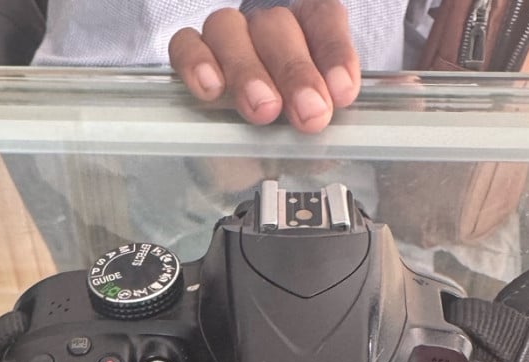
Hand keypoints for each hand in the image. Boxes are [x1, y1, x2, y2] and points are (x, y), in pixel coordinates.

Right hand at [168, 1, 360, 133]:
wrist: (239, 175)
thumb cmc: (279, 148)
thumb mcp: (307, 147)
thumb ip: (323, 140)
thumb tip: (333, 149)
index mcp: (305, 37)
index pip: (322, 19)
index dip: (334, 51)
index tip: (342, 92)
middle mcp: (265, 31)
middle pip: (277, 26)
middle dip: (295, 72)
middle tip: (309, 114)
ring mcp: (225, 41)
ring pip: (230, 29)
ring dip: (247, 70)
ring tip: (262, 111)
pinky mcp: (189, 60)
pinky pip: (185, 44)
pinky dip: (196, 63)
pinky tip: (211, 91)